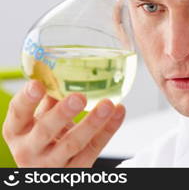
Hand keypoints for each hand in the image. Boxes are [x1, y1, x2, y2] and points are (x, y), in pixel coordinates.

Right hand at [2, 80, 124, 166]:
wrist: (48, 172)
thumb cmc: (43, 140)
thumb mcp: (38, 120)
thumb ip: (49, 99)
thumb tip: (63, 69)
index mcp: (18, 131)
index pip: (17, 114)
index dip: (26, 99)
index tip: (37, 84)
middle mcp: (30, 150)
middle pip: (45, 131)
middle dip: (62, 113)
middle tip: (79, 97)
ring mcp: (53, 164)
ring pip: (73, 144)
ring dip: (92, 122)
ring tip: (107, 104)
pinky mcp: (76, 170)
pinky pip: (94, 149)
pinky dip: (108, 130)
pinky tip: (118, 113)